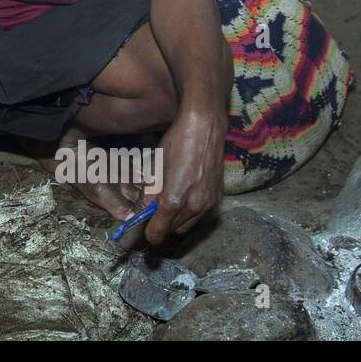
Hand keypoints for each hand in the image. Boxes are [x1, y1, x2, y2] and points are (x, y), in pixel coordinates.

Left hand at [143, 105, 225, 243]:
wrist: (205, 129)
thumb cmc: (176, 144)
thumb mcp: (156, 168)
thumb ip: (150, 193)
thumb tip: (142, 209)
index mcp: (174, 200)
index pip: (159, 230)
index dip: (149, 233)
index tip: (145, 230)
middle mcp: (194, 206)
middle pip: (173, 230)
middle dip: (162, 226)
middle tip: (153, 214)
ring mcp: (209, 203)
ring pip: (188, 225)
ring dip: (176, 221)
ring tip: (168, 205)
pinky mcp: (218, 197)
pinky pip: (201, 215)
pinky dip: (190, 213)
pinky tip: (184, 197)